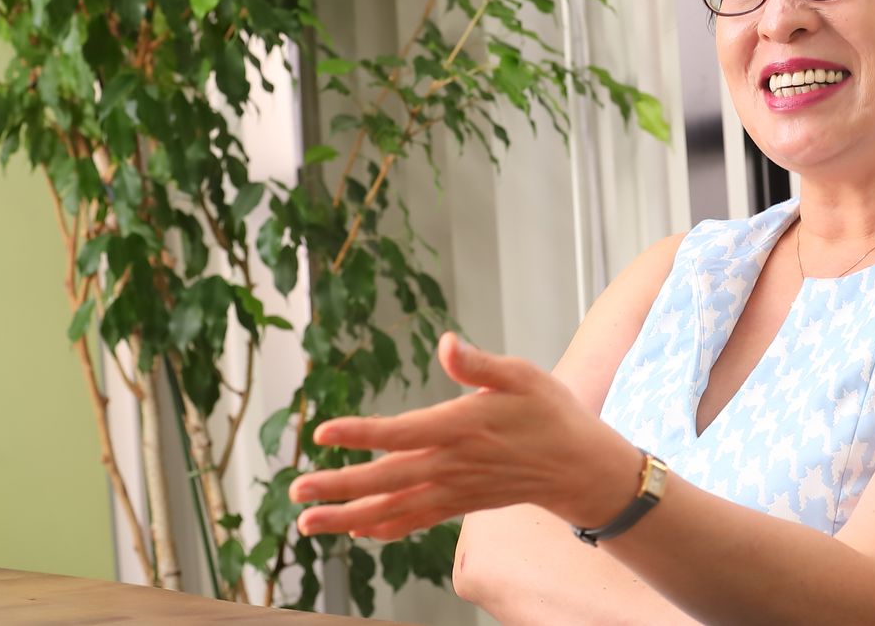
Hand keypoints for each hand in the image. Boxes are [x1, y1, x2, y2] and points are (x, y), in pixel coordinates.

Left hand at [289, 333, 640, 539]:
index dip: (361, 434)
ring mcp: (455, 490)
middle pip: (386, 479)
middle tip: (296, 489)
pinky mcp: (460, 504)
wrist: (579, 466)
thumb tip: (446, 342)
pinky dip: (384, 528)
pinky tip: (357, 531)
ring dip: (347, 517)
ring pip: (393, 508)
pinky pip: (415, 521)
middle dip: (338, 486)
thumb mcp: (522, 376)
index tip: (323, 433)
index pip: (402, 433)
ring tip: (306, 523)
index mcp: (462, 427)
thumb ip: (478, 365)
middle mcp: (453, 464)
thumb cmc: (550, 413)